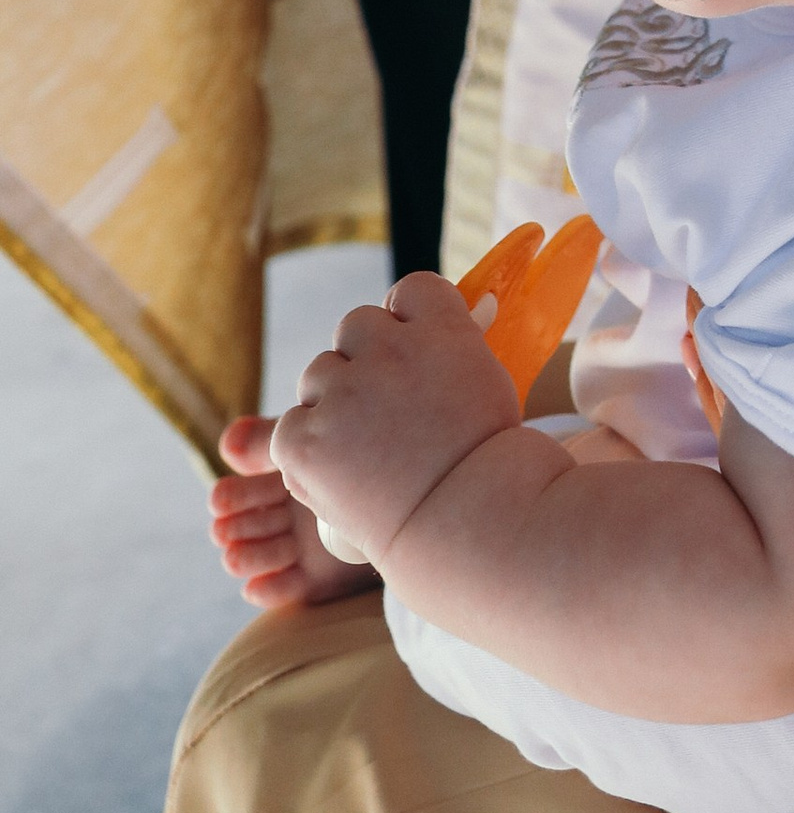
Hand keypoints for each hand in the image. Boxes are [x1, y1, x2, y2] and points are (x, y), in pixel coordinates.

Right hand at [209, 413, 379, 611]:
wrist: (416, 494)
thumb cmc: (361, 455)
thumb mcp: (314, 442)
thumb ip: (271, 439)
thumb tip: (227, 443)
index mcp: (283, 479)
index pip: (244, 491)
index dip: (229, 498)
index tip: (218, 501)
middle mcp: (287, 514)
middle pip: (250, 524)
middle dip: (234, 527)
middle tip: (222, 529)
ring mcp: (300, 547)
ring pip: (263, 555)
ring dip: (245, 557)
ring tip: (233, 557)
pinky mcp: (316, 576)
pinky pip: (288, 588)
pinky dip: (269, 590)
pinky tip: (253, 588)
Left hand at [270, 271, 519, 570]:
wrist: (463, 523)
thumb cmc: (484, 458)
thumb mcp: (484, 378)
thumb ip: (455, 342)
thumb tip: (473, 306)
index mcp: (440, 326)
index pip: (410, 289)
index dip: (408, 319)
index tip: (415, 352)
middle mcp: (387, 348)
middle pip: (356, 326)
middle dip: (364, 361)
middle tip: (385, 411)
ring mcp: (342, 392)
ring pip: (318, 374)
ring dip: (332, 403)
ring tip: (364, 450)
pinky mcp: (304, 438)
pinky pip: (290, 426)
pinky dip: (306, 448)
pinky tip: (339, 473)